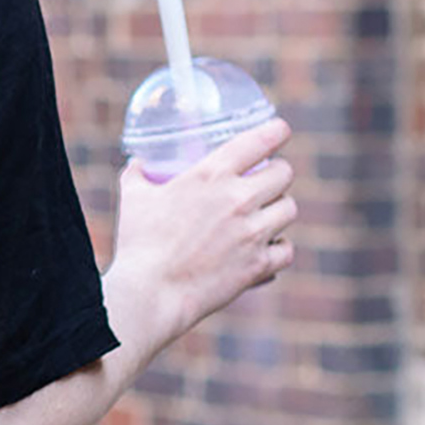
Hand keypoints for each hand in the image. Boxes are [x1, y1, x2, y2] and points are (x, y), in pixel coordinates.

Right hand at [108, 116, 296, 353]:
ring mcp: (252, 233)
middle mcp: (239, 199)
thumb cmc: (139, 244)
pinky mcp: (258, 265)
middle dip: (279, 173)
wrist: (150, 293)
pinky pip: (287, 250)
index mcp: (211, 174)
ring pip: (290, 209)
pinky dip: (280, 248)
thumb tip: (137, 163)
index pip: (260, 140)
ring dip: (281, 208)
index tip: (280, 131)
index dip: (276, 131)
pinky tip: (269, 248)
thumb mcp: (133, 199)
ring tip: (269, 212)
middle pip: (285, 173)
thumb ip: (137, 175)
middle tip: (268, 179)